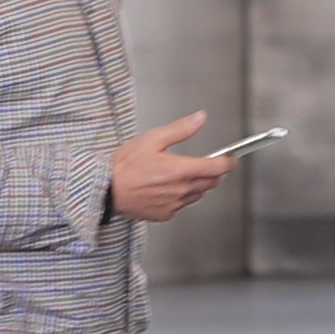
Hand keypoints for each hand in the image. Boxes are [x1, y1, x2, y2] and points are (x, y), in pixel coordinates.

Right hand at [110, 110, 237, 226]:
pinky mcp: (165, 215)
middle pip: (212, 183)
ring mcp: (174, 205)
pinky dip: (180, 197)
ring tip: (180, 175)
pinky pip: (181, 205)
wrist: (106, 190)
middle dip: (213, 172)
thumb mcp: (152, 139)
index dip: (227, 161)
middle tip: (204, 163)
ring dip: (197, 185)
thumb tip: (200, 118)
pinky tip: (165, 188)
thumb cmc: (125, 165)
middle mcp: (182, 190)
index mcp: (181, 170)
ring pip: (197, 195)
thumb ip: (180, 129)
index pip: (218, 168)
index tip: (228, 157)